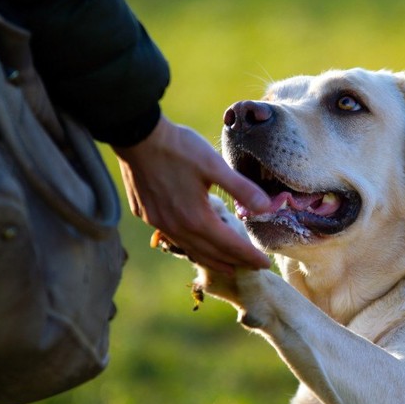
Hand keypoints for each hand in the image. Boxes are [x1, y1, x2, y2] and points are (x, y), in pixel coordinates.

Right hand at [113, 115, 271, 273]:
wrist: (136, 136)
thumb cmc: (179, 148)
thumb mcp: (215, 165)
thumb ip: (242, 188)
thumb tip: (267, 207)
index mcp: (197, 218)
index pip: (230, 245)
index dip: (249, 256)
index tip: (265, 264)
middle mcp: (177, 227)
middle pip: (211, 253)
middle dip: (234, 262)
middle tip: (251, 268)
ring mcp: (159, 223)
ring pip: (191, 249)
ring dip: (212, 260)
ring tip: (227, 267)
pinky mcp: (147, 215)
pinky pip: (174, 238)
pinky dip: (192, 246)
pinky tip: (196, 243)